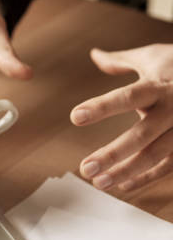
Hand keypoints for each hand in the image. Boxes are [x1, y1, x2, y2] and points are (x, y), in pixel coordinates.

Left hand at [70, 44, 172, 190]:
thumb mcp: (154, 58)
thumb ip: (122, 61)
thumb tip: (95, 54)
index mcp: (160, 86)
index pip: (127, 96)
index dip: (102, 107)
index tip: (75, 116)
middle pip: (141, 135)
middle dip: (112, 154)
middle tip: (85, 168)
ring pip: (155, 156)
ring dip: (126, 171)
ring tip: (99, 181)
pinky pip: (168, 166)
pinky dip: (146, 177)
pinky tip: (123, 185)